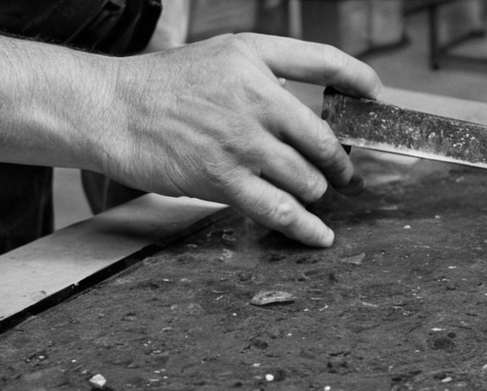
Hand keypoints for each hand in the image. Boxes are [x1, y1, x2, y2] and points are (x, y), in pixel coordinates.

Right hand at [99, 34, 381, 246]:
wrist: (110, 111)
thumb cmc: (161, 87)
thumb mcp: (219, 57)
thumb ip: (266, 73)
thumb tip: (307, 105)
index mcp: (253, 58)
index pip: (324, 60)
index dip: (358, 79)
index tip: (375, 95)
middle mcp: (254, 97)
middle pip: (324, 139)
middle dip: (340, 163)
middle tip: (343, 173)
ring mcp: (241, 141)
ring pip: (306, 178)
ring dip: (314, 192)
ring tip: (310, 193)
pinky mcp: (224, 179)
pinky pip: (281, 211)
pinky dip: (307, 228)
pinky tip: (320, 235)